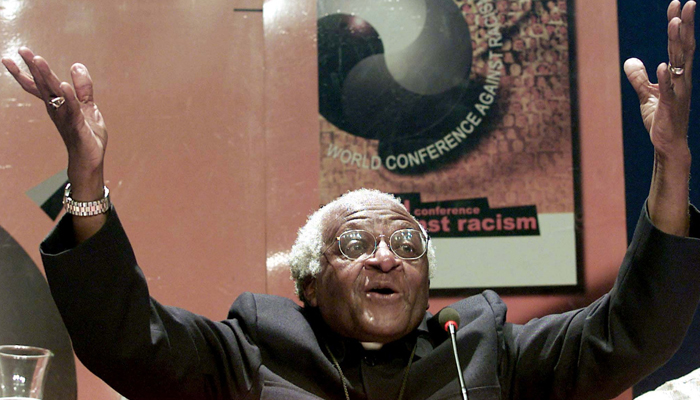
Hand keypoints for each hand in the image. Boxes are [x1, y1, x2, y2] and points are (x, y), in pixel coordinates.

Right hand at [2, 47, 106, 199]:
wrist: (90, 159)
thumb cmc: (86, 134)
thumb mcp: (87, 107)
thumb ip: (82, 88)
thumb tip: (76, 65)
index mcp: (57, 104)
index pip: (40, 84)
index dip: (29, 69)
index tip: (17, 53)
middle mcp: (57, 109)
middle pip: (42, 85)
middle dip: (32, 68)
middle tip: (21, 50)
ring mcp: (65, 117)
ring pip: (54, 94)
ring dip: (46, 78)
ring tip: (38, 60)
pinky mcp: (77, 125)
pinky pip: (72, 110)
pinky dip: (69, 97)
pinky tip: (65, 86)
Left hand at [624, 0, 694, 159]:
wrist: (667, 143)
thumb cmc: (661, 119)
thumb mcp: (646, 95)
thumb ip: (639, 77)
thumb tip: (629, 60)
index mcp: (677, 74)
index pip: (678, 44)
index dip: (679, 24)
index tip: (678, 3)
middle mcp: (682, 79)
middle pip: (684, 47)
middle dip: (685, 25)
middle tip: (688, 3)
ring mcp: (678, 92)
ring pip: (679, 63)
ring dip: (677, 43)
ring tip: (675, 24)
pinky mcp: (670, 106)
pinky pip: (669, 91)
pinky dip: (666, 79)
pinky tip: (664, 66)